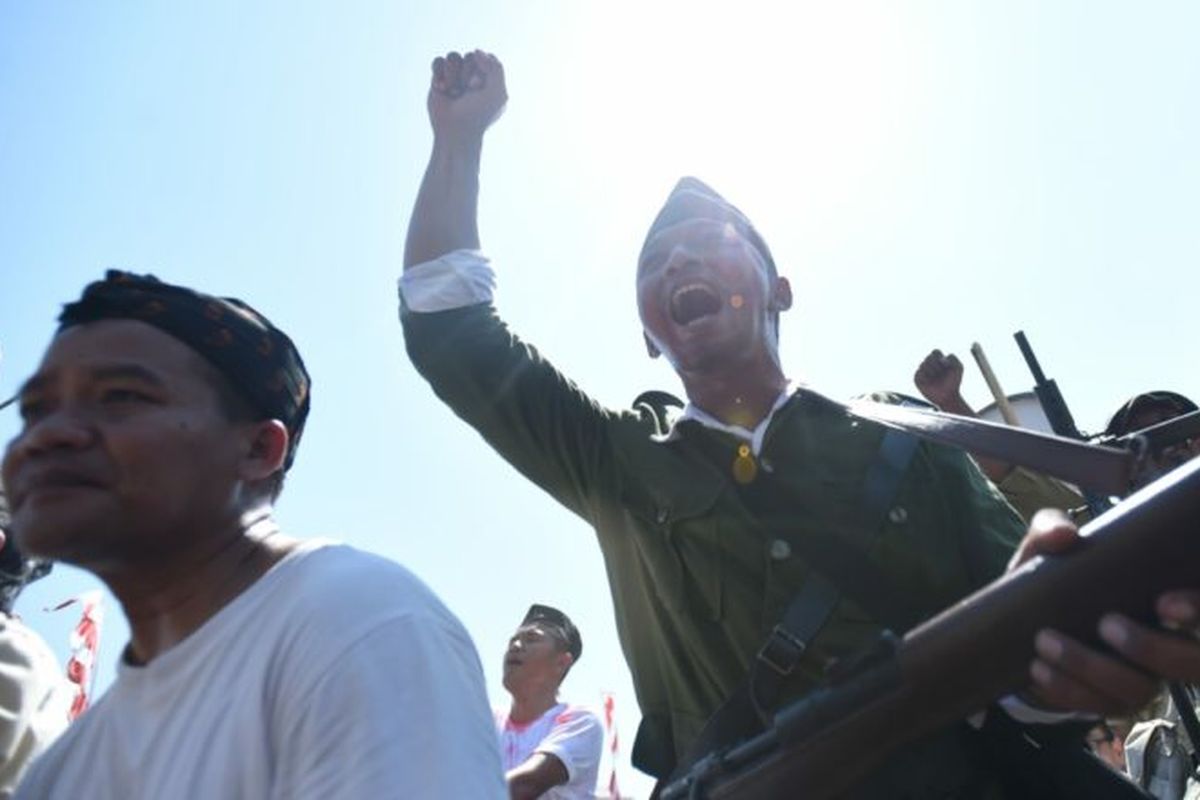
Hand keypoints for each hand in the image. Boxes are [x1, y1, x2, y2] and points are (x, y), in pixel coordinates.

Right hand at [427, 50, 506, 142]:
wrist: (455, 131)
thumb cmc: (478, 115)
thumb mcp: (498, 93)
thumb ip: (496, 68)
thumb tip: (476, 51)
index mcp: (489, 78)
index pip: (486, 57)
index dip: (482, 69)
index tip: (480, 88)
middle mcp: (472, 76)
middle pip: (469, 56)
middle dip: (467, 74)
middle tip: (468, 92)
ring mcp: (455, 77)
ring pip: (453, 57)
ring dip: (452, 76)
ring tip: (454, 93)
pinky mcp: (439, 79)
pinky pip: (438, 61)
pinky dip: (439, 74)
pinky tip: (442, 90)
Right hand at [914, 350, 966, 411]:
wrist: (947, 396)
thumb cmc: (953, 382)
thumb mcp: (958, 368)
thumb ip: (953, 358)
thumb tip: (942, 357)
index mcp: (939, 360)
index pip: (935, 352)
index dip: (939, 357)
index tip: (945, 365)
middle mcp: (930, 365)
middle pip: (929, 357)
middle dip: (936, 365)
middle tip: (941, 374)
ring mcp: (923, 371)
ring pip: (923, 364)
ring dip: (931, 372)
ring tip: (936, 380)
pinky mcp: (917, 379)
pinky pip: (918, 373)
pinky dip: (925, 377)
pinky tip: (930, 383)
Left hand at [1012, 511, 1199, 714]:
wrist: (1023, 621)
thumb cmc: (1055, 577)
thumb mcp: (1048, 548)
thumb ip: (1052, 530)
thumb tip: (1065, 536)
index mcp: (1167, 600)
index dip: (1198, 609)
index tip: (1164, 605)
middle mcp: (1169, 644)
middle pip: (1192, 663)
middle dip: (1153, 648)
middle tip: (1105, 624)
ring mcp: (1144, 677)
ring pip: (1140, 689)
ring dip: (1091, 667)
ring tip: (1046, 641)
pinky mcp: (1112, 701)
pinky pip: (1100, 707)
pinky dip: (1067, 689)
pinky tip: (1038, 669)